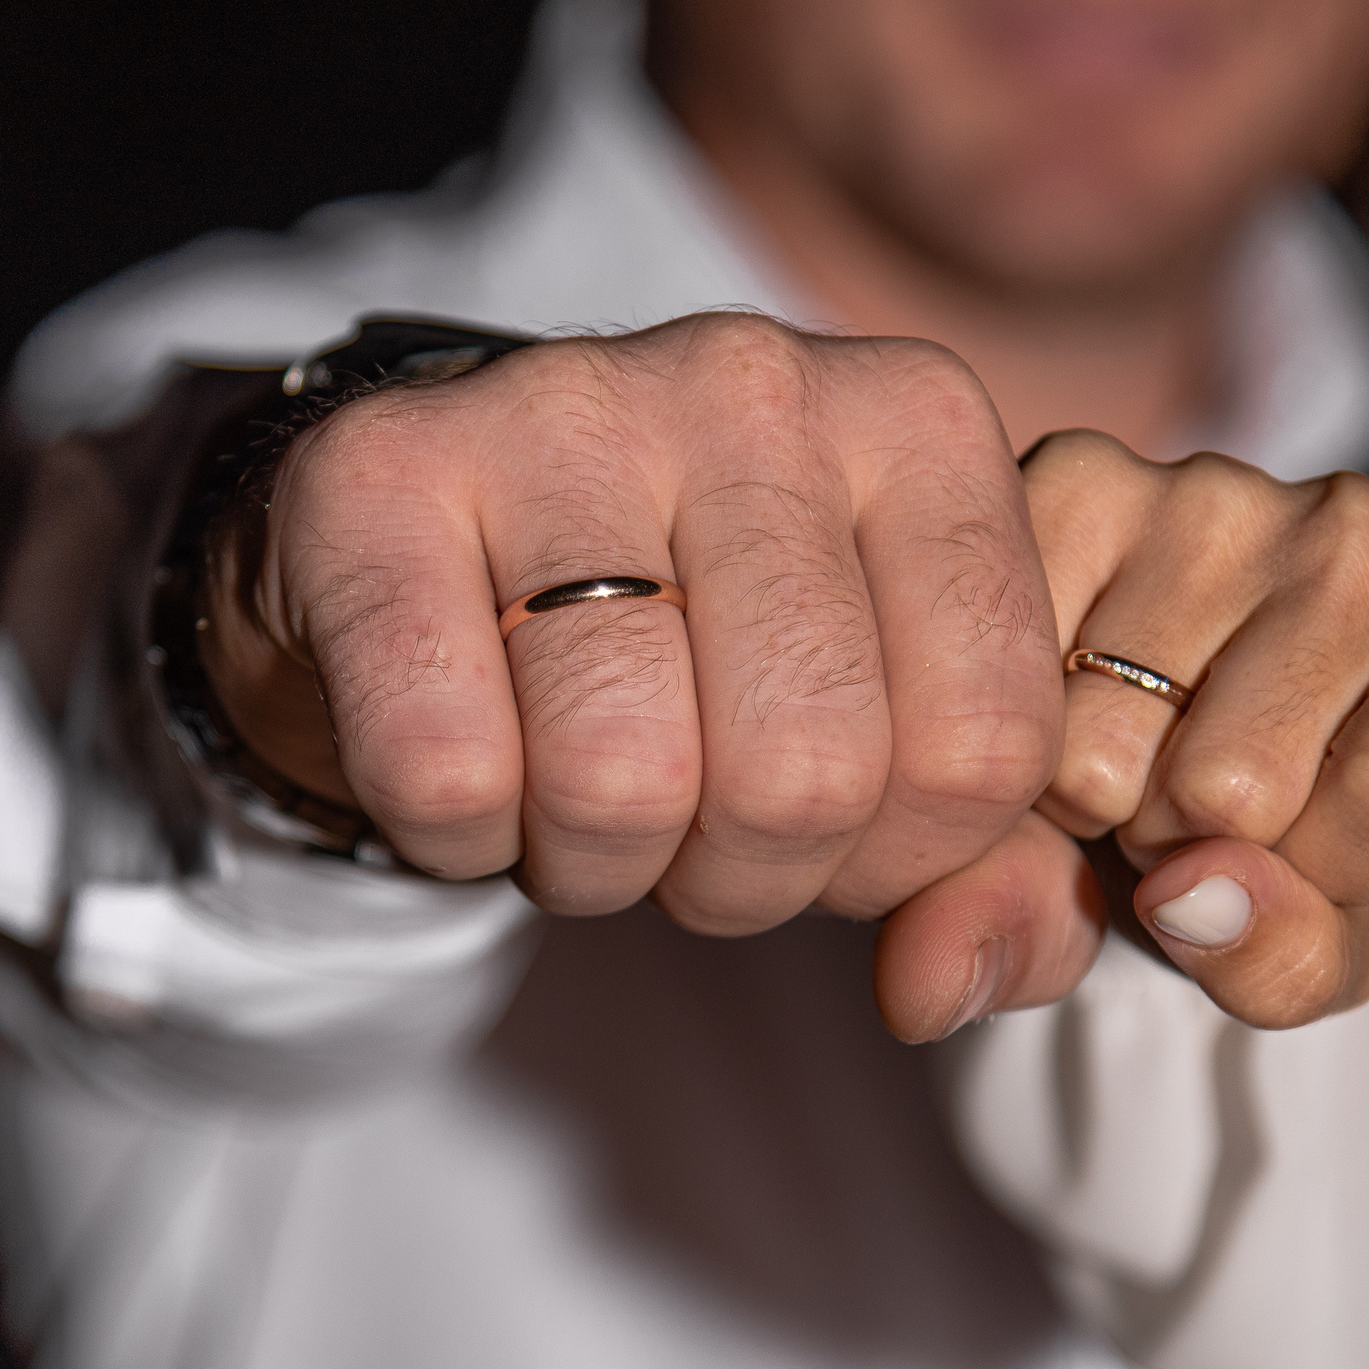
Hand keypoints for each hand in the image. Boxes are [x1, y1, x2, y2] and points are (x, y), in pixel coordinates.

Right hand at [197, 313, 1062, 936]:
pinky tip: (466, 763)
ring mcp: (560, 405)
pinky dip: (454, 835)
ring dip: (588, 859)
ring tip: (568, 785)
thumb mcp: (878, 727)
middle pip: (807, 774)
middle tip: (679, 818)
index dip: (891, 861)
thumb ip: (987, 869)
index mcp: (916, 425)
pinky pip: (449, 767)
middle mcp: (754, 382)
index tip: (816, 820)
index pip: (983, 746)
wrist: (423, 535)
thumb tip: (942, 986)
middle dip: (735, 875)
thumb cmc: (681, 641)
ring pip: (624, 777)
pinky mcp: (381, 473)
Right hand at [874, 430, 1368, 1036]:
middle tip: (1187, 802)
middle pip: (1237, 783)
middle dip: (1185, 839)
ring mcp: (1214, 490)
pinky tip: (1062, 698)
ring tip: (1127, 753)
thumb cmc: (1263, 847)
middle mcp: (1363, 531)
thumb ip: (1281, 960)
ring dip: (1091, 793)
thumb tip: (1191, 895)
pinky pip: (1006, 683)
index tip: (1296, 853)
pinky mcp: (1077, 479)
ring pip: (1100, 747)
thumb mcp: (1305, 949)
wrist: (1158, 750)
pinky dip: (1014, 732)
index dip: (1319, 873)